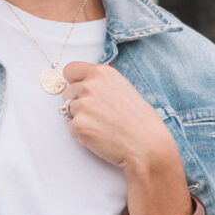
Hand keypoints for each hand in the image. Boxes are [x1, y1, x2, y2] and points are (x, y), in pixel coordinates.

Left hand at [60, 60, 177, 179]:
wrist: (147, 144)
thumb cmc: (140, 120)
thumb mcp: (123, 89)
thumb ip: (101, 84)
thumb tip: (84, 85)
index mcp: (102, 73)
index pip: (70, 70)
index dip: (73, 81)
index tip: (78, 90)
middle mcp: (90, 85)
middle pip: (67, 92)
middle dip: (77, 103)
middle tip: (97, 115)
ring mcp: (82, 105)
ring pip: (68, 111)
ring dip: (80, 119)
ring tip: (102, 126)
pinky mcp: (78, 125)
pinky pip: (71, 128)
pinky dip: (82, 134)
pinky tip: (100, 136)